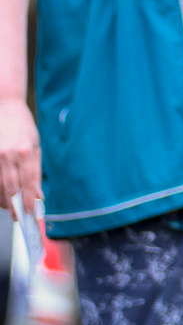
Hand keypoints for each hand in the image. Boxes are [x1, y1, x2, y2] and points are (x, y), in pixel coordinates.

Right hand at [0, 96, 37, 215]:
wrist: (4, 107)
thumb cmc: (23, 127)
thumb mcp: (35, 147)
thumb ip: (36, 172)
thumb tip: (38, 195)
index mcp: (24, 152)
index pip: (29, 183)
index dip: (30, 200)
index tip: (32, 213)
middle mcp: (7, 155)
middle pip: (10, 187)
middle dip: (15, 206)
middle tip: (19, 217)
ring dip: (2, 201)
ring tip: (9, 209)